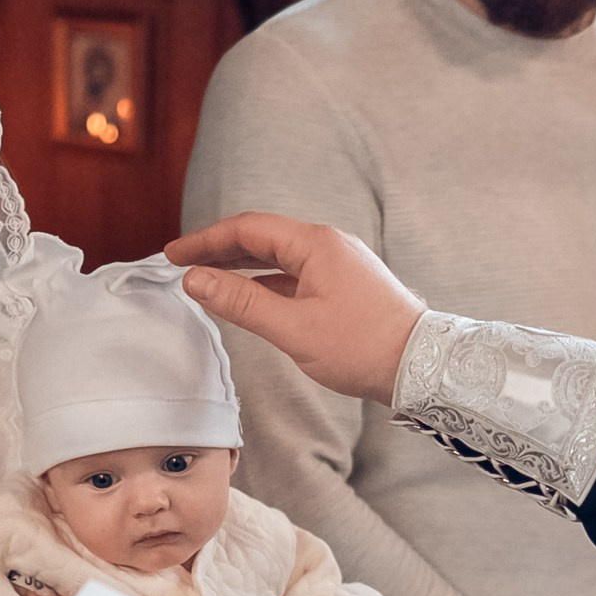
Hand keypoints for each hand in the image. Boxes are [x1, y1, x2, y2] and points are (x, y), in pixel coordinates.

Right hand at [168, 214, 427, 406]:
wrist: (422, 367)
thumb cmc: (363, 348)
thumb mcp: (293, 328)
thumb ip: (241, 302)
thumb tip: (196, 280)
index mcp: (316, 244)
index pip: (248, 229)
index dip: (206, 239)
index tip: (173, 254)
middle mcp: (328, 245)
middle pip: (262, 238)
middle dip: (219, 249)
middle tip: (182, 263)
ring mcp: (339, 264)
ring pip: (279, 257)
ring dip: (242, 266)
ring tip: (207, 278)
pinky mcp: (345, 284)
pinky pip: (296, 274)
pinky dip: (266, 282)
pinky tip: (248, 297)